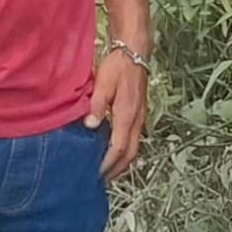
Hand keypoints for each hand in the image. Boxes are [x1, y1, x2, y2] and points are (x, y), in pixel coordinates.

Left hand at [84, 48, 150, 175]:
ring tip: (107, 171)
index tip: (96, 173)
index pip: (119, 147)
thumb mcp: (104, 84)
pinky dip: (125, 151)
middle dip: (117, 170)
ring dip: (122, 162)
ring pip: (134, 148)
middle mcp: (137, 120)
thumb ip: (97, 106)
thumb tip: (90, 126)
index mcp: (127, 115)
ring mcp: (140, 117)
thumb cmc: (118, 66)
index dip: (108, 163)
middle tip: (101, 180)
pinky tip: (114, 151)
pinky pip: (134, 139)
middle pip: (130, 154)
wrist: (135, 52)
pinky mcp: (139, 114)